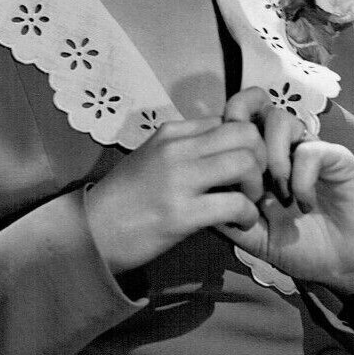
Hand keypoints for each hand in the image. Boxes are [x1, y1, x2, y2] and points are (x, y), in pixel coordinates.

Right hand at [85, 117, 266, 273]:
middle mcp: (177, 149)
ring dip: (257, 185)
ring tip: (248, 202)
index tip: (247, 166)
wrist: (91, 234)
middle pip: (246, 134)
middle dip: (262, 158)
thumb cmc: (125, 199)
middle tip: (254, 183)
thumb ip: (186, 149)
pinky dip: (248, 215)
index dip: (246, 143)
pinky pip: (235, 204)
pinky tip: (242, 223)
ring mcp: (179, 180)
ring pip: (247, 162)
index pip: (227, 120)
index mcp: (171, 132)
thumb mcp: (153, 159)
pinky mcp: (181, 214)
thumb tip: (224, 148)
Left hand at [221, 88, 353, 296]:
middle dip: (242, 125)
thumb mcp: (253, 237)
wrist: (344, 263)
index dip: (221, 130)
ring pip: (280, 120)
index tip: (219, 169)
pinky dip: (301, 180)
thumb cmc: (299, 247)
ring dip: (272, 157)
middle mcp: (282, 147)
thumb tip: (196, 195)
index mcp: (258, 160)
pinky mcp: (336, 156)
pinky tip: (304, 204)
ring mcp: (308, 148)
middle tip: (243, 167)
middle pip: (255, 104)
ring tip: (277, 192)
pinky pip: (309, 150)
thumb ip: (227, 216)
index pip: (234, 121)